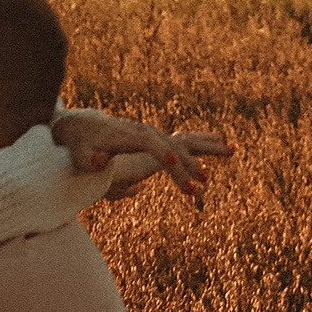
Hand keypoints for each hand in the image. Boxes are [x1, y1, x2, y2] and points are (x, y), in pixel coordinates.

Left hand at [52, 110, 231, 202]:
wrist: (82, 127)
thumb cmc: (80, 145)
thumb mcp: (79, 154)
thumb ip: (88, 159)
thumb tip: (99, 161)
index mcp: (133, 137)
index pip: (156, 150)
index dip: (167, 160)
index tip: (177, 169)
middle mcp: (148, 133)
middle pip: (175, 147)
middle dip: (189, 165)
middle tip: (201, 184)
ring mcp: (153, 135)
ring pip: (185, 141)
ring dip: (207, 149)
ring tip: (232, 152)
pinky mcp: (155, 139)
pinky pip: (183, 141)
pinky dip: (202, 144)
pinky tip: (220, 143)